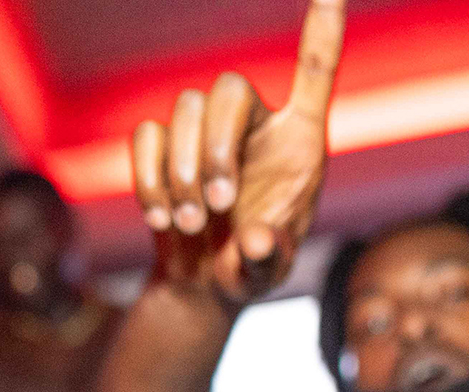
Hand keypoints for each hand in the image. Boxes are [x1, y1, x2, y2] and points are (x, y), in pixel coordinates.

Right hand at [131, 0, 343, 304]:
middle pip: (227, 89)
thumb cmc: (250, 270)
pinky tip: (163, 221)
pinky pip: (147, 138)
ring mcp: (204, 131)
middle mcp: (253, 123)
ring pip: (184, 111)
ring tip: (191, 227)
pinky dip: (150, 181)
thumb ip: (266, 259)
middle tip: (216, 209)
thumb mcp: (267, 273)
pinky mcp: (162, 146)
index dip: (321, 28)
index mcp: (298, 140)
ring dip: (182, 174)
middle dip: (215, 149)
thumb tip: (254, 241)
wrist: (202, 286)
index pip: (314, 70)